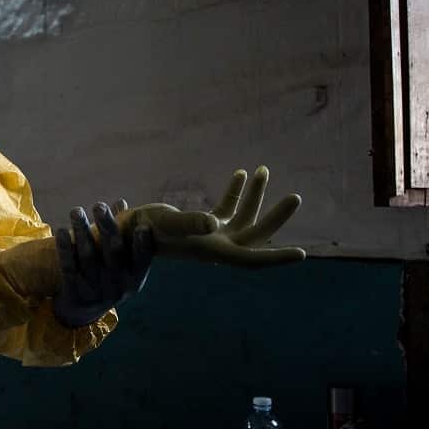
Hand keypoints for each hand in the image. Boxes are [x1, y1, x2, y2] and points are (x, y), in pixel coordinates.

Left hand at [52, 199, 154, 327]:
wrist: (81, 313)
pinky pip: (69, 267)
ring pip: (89, 257)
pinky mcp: (74, 293)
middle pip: (113, 253)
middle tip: (99, 206)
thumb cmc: (106, 279)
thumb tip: (122, 203)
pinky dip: (65, 249)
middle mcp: (117, 287)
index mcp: (134, 280)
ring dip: (82, 232)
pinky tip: (61, 231)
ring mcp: (95, 291)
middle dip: (107, 227)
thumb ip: (122, 235)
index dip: (143, 245)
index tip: (142, 227)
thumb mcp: (120, 264)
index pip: (142, 261)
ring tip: (76, 211)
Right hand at [150, 166, 304, 266]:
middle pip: (255, 234)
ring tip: (264, 170)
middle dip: (276, 217)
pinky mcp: (204, 224)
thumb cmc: (144, 231)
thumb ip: (189, 223)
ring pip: (244, 218)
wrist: (127, 232)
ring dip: (256, 196)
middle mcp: (217, 246)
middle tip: (296, 197)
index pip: (250, 259)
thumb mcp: (166, 224)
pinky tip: (241, 174)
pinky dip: (236, 192)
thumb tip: (213, 222)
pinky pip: (227, 209)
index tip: (301, 255)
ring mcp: (212, 235)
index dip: (275, 258)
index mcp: (213, 251)